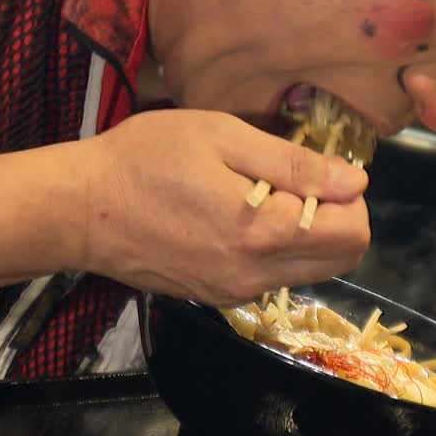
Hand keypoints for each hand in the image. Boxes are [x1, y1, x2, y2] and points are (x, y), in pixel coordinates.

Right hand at [77, 109, 370, 304]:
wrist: (80, 210)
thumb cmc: (145, 159)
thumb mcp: (222, 138)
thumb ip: (294, 165)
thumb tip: (355, 183)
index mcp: (262, 234)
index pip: (352, 232)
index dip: (347, 195)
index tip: (312, 167)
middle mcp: (255, 276)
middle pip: (340, 259)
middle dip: (334, 218)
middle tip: (293, 180)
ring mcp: (234, 293)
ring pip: (308, 271)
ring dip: (304, 234)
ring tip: (259, 195)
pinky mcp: (215, 297)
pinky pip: (271, 277)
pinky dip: (273, 249)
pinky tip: (235, 217)